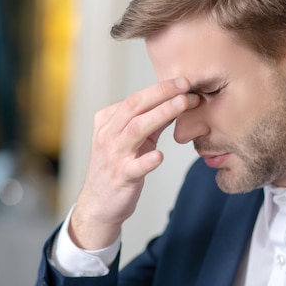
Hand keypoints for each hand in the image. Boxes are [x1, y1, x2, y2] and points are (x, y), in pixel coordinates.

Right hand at [69, 78, 199, 249]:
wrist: (99, 204)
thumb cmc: (118, 166)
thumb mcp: (132, 139)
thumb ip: (152, 120)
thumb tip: (178, 100)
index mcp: (108, 121)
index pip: (135, 99)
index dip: (160, 89)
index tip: (183, 81)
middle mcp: (108, 135)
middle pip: (134, 106)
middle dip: (161, 93)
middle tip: (186, 84)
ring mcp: (113, 156)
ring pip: (136, 129)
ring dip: (161, 114)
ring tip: (183, 104)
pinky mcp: (121, 177)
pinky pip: (134, 167)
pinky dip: (147, 161)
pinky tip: (160, 156)